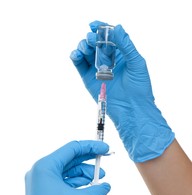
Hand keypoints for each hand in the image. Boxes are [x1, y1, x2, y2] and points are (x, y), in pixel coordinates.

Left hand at [22, 140, 110, 194]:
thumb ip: (99, 188)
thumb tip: (106, 186)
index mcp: (45, 166)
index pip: (72, 149)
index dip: (91, 147)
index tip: (106, 148)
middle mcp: (39, 172)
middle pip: (69, 159)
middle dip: (89, 161)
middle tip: (105, 159)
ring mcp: (40, 184)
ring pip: (67, 172)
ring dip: (85, 174)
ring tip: (100, 180)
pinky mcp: (43, 194)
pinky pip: (62, 182)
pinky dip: (77, 183)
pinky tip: (90, 188)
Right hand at [70, 20, 174, 161]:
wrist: (132, 109)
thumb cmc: (139, 87)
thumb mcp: (136, 62)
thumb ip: (126, 45)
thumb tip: (117, 27)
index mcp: (121, 54)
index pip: (109, 37)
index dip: (101, 28)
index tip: (94, 24)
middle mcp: (108, 60)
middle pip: (95, 43)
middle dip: (91, 37)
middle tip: (91, 39)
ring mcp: (97, 69)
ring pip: (85, 52)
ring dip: (82, 46)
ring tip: (85, 47)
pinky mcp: (88, 79)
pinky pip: (79, 65)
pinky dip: (75, 57)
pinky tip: (76, 54)